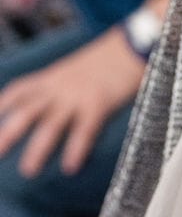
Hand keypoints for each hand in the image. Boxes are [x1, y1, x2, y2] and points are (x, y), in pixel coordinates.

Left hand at [0, 27, 145, 177]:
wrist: (132, 45)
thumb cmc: (109, 63)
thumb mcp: (76, 72)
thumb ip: (62, 89)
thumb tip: (54, 109)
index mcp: (52, 78)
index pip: (18, 92)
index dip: (1, 107)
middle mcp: (59, 87)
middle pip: (26, 111)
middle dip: (8, 132)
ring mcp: (78, 96)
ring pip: (51, 124)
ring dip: (37, 149)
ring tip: (28, 171)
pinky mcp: (99, 104)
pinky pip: (84, 130)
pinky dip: (76, 149)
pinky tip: (70, 167)